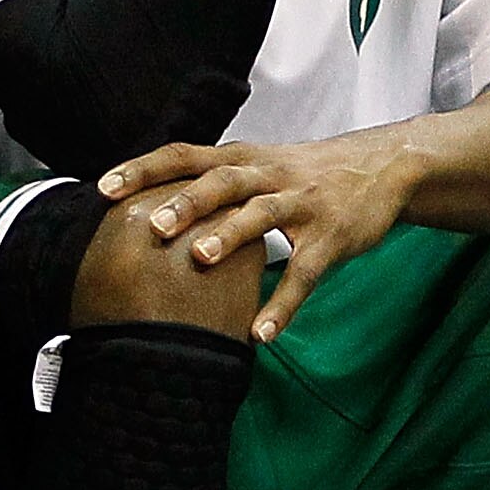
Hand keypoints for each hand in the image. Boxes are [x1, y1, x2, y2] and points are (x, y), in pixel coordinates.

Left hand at [98, 129, 420, 342]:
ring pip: (262, 215)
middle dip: (186, 201)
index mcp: (243, 158)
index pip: (184, 156)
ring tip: (200, 261)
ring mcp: (303, 203)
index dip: (143, 169)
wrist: (386, 165)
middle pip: (221, 181)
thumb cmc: (309, 172)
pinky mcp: (332, 237)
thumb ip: (214, 182)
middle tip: (152, 226)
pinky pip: (305, 272)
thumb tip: (150, 207)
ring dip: (230, 236)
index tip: (102, 188)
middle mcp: (269, 174)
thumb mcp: (260, 164)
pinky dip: (284, 304)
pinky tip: (262, 333)